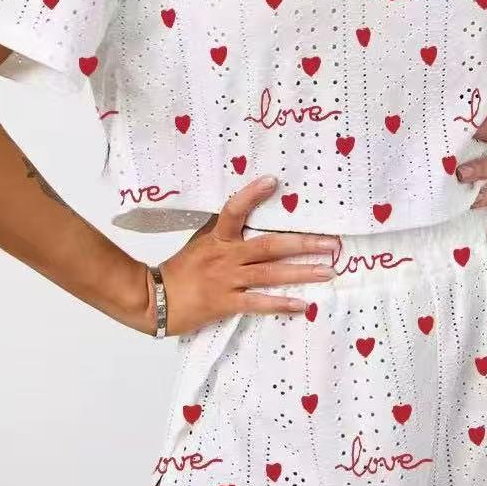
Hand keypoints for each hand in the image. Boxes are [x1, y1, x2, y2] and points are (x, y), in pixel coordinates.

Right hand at [157, 175, 339, 335]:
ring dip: (302, 272)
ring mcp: (227, 280)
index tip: (273, 181)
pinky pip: (258, 303)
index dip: (252, 195)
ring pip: (270, 274)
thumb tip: (248, 206)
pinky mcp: (226, 303)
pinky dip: (280, 303)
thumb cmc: (182, 267)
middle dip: (303, 244)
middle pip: (269, 246)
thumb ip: (224, 227)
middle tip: (331, 242)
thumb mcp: (201, 240)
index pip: (234, 210)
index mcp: (218, 237)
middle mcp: (226, 256)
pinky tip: (302, 304)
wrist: (154, 299)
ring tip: (328, 271)